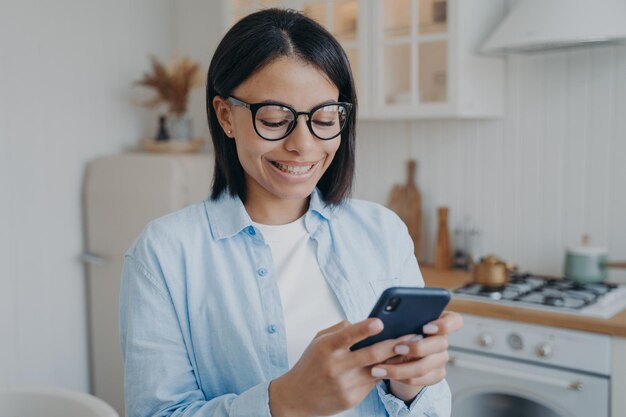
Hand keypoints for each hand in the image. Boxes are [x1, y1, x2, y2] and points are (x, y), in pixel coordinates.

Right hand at [269, 318, 400, 416]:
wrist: (296, 398)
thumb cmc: (311, 363)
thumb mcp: (318, 341)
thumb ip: (340, 330)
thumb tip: (365, 324)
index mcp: (326, 348)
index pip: (347, 336)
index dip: (364, 329)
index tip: (380, 322)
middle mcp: (336, 367)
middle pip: (371, 355)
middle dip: (394, 345)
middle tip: (413, 337)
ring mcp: (345, 385)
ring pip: (377, 370)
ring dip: (396, 360)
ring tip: (411, 350)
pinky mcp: (351, 399)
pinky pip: (373, 383)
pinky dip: (384, 373)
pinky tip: (395, 366)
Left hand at [372, 311, 463, 402]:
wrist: (398, 352)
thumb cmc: (398, 329)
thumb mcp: (398, 321)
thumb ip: (398, 318)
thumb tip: (383, 320)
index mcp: (439, 321)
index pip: (454, 321)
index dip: (444, 325)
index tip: (426, 327)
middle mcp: (443, 340)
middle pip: (440, 344)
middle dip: (417, 348)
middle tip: (396, 348)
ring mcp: (441, 359)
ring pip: (425, 366)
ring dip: (400, 368)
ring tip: (379, 368)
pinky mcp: (435, 375)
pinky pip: (420, 380)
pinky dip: (400, 378)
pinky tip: (384, 374)